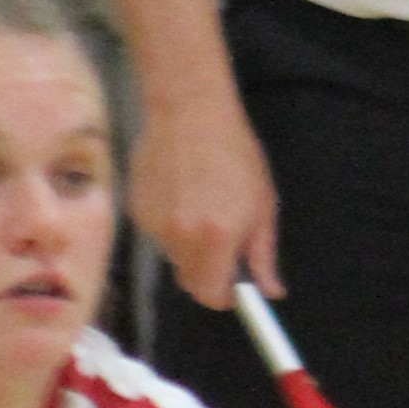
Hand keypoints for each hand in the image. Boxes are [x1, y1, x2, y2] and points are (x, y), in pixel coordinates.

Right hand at [129, 83, 279, 310]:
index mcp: (217, 236)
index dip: (225, 297)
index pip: (212, 296)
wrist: (189, 110)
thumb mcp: (261, 204)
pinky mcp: (137, 212)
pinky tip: (181, 193)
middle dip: (209, 272)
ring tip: (201, 204)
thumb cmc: (232, 151)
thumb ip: (263, 255)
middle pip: (191, 282)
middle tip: (223, 241)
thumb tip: (271, 290)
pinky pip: (158, 235)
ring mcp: (155, 225)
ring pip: (175, 258)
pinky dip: (171, 225)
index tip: (234, 291)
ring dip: (189, 246)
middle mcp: (181, 236)